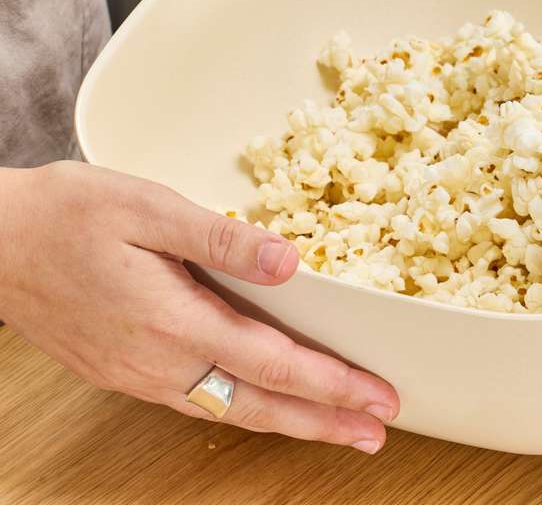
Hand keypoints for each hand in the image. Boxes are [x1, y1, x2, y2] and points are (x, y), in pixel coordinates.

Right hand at [0, 162, 398, 452]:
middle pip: (257, 405)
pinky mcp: (121, 371)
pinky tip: (265, 404)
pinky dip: (243, 409)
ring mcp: (136, 374)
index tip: (379, 396)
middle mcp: (156, 362)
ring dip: (288, 422)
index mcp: (171, 322)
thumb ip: (223, 240)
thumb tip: (292, 262)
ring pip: (227, 411)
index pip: (272, 364)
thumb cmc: (64, 215)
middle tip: (378, 431)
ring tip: (337, 428)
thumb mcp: (149, 208)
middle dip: (323, 421)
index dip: (332, 384)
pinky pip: (196, 402)